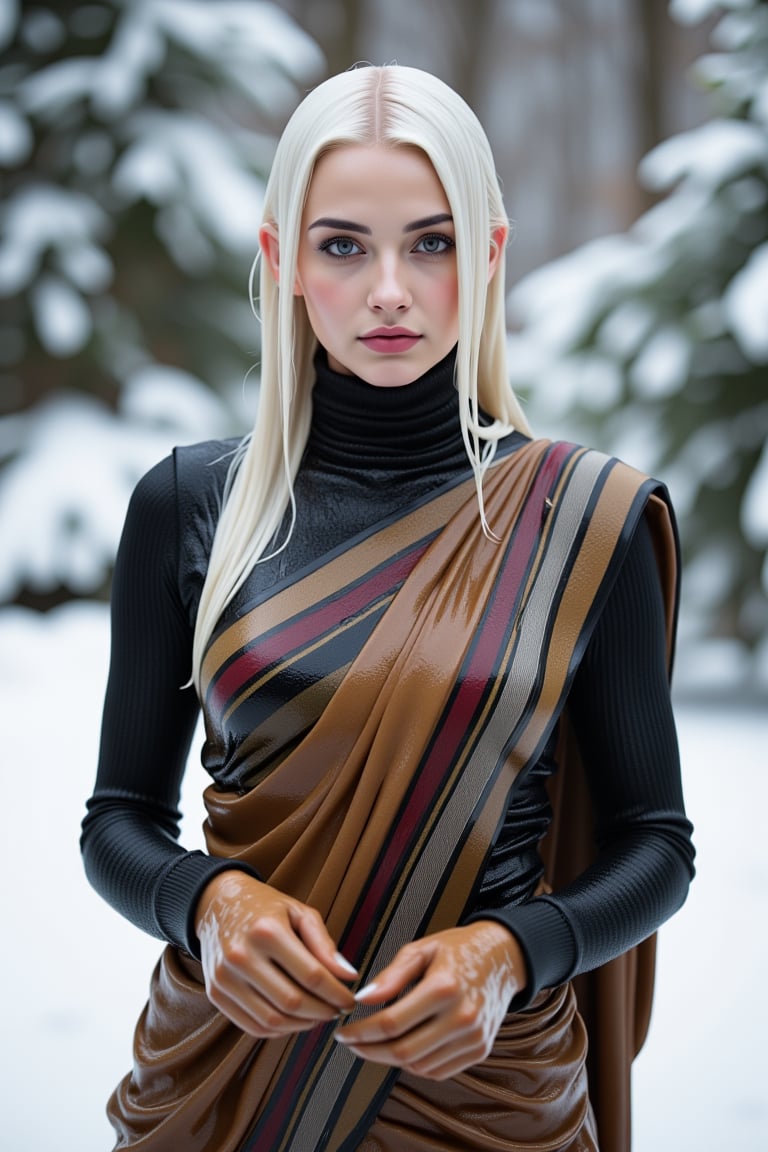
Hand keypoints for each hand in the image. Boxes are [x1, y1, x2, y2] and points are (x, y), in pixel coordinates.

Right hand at [194, 871, 356, 1037]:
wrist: (216, 904)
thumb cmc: (264, 908)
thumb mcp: (298, 912)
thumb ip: (324, 943)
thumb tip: (348, 976)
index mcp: (266, 931)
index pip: (311, 975)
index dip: (337, 993)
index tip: (350, 1000)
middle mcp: (241, 955)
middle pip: (292, 1002)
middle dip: (323, 1012)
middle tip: (337, 1010)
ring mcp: (224, 978)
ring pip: (272, 1020)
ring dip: (302, 1025)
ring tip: (318, 1015)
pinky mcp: (215, 994)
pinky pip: (252, 1026)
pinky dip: (279, 1030)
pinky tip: (294, 1019)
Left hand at [334, 921, 526, 1079]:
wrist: (503, 958)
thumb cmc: (457, 950)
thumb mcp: (421, 949)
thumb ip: (391, 976)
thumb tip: (361, 1000)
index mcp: (444, 987)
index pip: (391, 1022)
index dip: (361, 1032)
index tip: (342, 1033)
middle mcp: (462, 1016)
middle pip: (403, 1051)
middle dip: (369, 1051)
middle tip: (351, 1043)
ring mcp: (474, 1038)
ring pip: (419, 1066)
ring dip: (390, 1059)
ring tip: (375, 1043)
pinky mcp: (480, 1050)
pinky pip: (438, 1070)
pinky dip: (415, 1064)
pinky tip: (403, 1047)